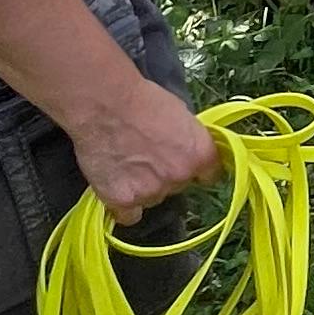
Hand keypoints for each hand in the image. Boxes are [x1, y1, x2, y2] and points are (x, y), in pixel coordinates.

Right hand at [72, 80, 222, 220]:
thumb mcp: (180, 114)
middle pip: (178, 186)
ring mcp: (151, 192)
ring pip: (152, 198)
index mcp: (199, 155)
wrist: (103, 103)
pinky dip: (123, 205)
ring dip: (143, 188)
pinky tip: (115, 185)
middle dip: (166, 174)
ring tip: (125, 164)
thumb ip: (188, 142)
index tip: (186, 164)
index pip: (210, 175)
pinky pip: (128, 215)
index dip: (197, 169)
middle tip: (146, 155)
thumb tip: (187, 152)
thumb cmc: (141, 100)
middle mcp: (180, 178)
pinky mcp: (122, 201)